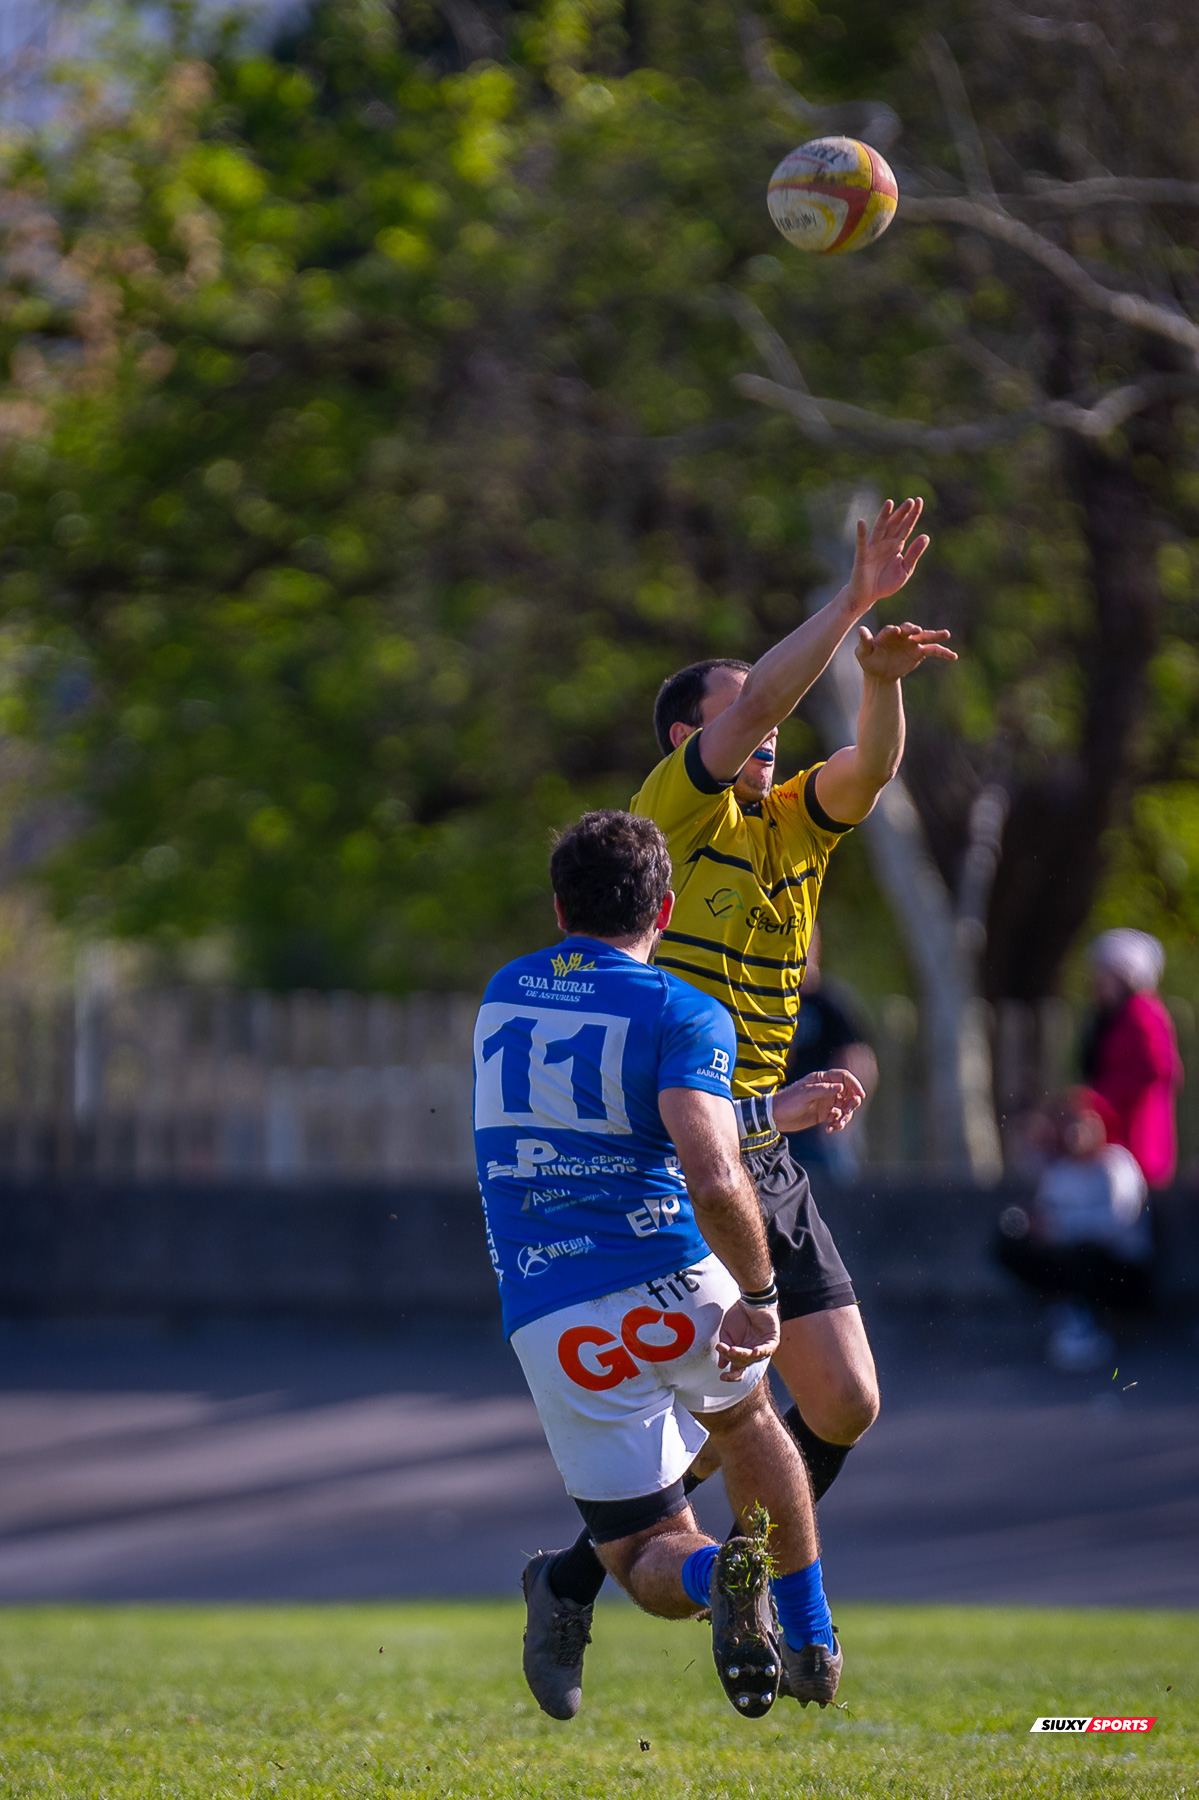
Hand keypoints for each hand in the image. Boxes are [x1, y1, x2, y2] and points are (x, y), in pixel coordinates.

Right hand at [715, 1299, 779, 1381]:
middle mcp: (752, 1352)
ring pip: (754, 1357)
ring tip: (733, 1349)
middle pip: (744, 1364)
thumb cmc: (739, 1315)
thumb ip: (724, 1349)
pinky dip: (761, 1351)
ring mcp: (763, 1347)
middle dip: (734, 1358)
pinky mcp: (772, 1340)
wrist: (749, 1300)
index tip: (722, 1377)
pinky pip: (768, 1349)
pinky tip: (754, 1350)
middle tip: (726, 1351)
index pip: (738, 1369)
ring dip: (743, 1354)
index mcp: (742, 1352)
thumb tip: (721, 1365)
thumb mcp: (726, 1333)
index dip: (731, 1375)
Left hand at [771, 1069, 864, 1134]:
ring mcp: (826, 1102)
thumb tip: (841, 1087)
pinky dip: (837, 1123)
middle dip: (852, 1103)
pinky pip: (837, 1118)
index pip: (843, 1077)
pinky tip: (830, 1129)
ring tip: (837, 1124)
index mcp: (822, 1079)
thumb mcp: (805, 1094)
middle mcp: (826, 1090)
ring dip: (845, 1116)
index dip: (854, 1084)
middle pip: (848, 1093)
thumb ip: (823, 1090)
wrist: (776, 1116)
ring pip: (845, 1107)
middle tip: (847, 1112)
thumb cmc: (788, 1101)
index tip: (860, 1095)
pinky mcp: (824, 1114)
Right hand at [845, 498, 930, 615]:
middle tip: (910, 501)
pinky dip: (861, 533)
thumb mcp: (905, 570)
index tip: (919, 500)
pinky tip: (861, 522)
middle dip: (902, 513)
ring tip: (889, 502)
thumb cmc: (885, 583)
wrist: (868, 597)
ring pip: (880, 529)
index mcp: (897, 545)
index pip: (906, 527)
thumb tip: (925, 536)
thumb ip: (914, 554)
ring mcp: (873, 548)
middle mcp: (885, 543)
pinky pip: (862, 543)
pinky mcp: (862, 556)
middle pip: (895, 524)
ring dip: (884, 516)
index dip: (912, 515)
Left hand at [855, 620, 956, 683]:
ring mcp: (912, 643)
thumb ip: (864, 642)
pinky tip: (953, 656)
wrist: (880, 673)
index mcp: (887, 634)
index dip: (894, 630)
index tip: (897, 631)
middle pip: (909, 630)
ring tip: (946, 634)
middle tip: (918, 630)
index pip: (891, 630)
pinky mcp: (919, 652)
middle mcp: (902, 635)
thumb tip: (861, 629)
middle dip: (913, 629)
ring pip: (925, 637)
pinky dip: (943, 653)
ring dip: (935, 635)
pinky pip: (933, 651)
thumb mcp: (862, 654)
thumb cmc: (869, 661)